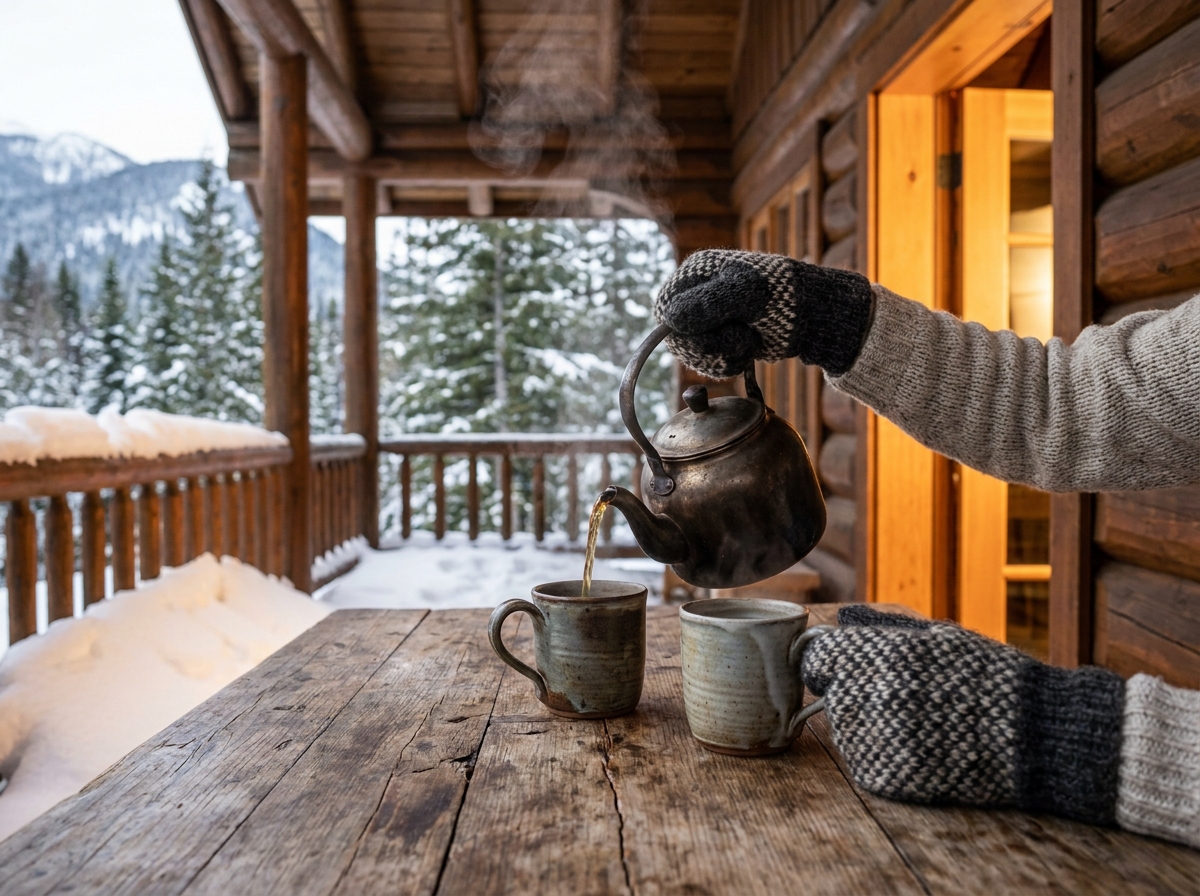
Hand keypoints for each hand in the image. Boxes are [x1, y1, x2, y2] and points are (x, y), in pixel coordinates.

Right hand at [652, 249, 873, 378]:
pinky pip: (707, 362)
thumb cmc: (782, 296)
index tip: (710, 332)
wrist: (813, 318)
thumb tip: (669, 317)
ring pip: (691, 352)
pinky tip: (748, 350)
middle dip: (708, 345)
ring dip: (721, 354)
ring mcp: (708, 320)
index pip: (666, 307)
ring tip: (748, 341)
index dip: (682, 327)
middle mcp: (697, 295)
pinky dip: (727, 362)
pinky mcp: (720, 340)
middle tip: (739, 338)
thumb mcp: (746, 294)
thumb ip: (707, 303)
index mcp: (697, 272)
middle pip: (676, 335)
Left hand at [801, 606, 1123, 823]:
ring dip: (869, 726)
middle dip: (854, 693)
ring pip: (845, 730)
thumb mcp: (937, 636)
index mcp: (876, 654)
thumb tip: (843, 619)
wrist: (1033, 737)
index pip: (815, 658)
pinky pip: (864, 763)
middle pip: (830, 694)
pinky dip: (884, 757)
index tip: (848, 668)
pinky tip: (923, 748)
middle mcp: (866, 695)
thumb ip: (882, 629)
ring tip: (921, 723)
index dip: (831, 663)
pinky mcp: (883, 777)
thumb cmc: (987, 677)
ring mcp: (872, 739)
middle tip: (902, 698)